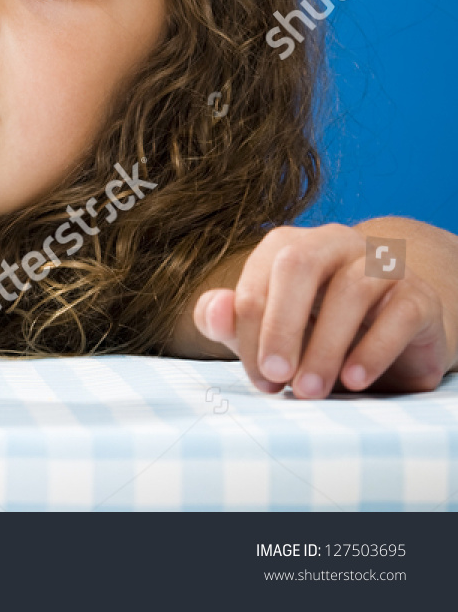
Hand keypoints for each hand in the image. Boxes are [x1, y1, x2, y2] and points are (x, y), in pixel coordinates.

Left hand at [193, 222, 455, 397]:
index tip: (259, 377)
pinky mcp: (419, 295)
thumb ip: (230, 321)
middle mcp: (334, 242)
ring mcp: (380, 264)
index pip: (257, 280)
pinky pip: (400, 314)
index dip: (250, 331)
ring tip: (310, 391)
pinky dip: (373, 349)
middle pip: (298, 265)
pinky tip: (354, 380)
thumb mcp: (268, 330)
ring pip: (351, 289)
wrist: (393, 337)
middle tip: (275, 377)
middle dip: (281, 325)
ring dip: (325, 346)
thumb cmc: (316, 331)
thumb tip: (214, 310)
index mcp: (288, 246)